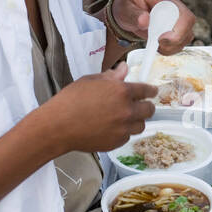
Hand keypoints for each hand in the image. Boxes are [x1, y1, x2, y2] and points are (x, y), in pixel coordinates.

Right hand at [41, 64, 156, 153]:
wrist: (58, 126)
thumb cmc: (70, 101)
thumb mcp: (90, 81)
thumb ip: (111, 77)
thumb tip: (124, 69)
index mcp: (122, 91)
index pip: (146, 90)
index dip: (151, 90)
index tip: (153, 91)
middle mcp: (126, 111)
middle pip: (149, 110)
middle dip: (146, 106)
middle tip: (140, 105)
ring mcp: (123, 129)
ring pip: (140, 125)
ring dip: (135, 120)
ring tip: (123, 118)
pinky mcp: (116, 142)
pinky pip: (127, 137)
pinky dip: (123, 132)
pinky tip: (111, 128)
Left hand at [114, 0, 194, 55]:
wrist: (132, 17)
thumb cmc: (130, 7)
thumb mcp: (125, 9)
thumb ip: (133, 14)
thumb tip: (144, 21)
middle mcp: (172, 2)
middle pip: (186, 17)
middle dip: (177, 33)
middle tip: (161, 40)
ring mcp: (178, 17)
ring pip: (187, 32)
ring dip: (173, 44)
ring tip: (157, 44)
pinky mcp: (179, 30)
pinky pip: (183, 42)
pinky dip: (172, 49)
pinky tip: (160, 46)